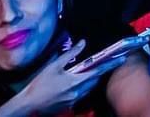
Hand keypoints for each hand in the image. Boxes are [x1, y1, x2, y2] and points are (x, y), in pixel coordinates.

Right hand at [3, 40, 122, 115]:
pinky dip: (81, 88)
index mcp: (75, 80)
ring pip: (88, 88)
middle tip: (103, 64)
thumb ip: (70, 54)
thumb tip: (82, 43)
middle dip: (99, 72)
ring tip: (85, 73)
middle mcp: (78, 91)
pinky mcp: (69, 106)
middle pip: (94, 80)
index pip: (98, 70)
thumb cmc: (40, 84)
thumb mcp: (54, 66)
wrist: (29, 105)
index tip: (121, 58)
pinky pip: (81, 95)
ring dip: (90, 80)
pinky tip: (73, 84)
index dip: (110, 64)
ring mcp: (74, 100)